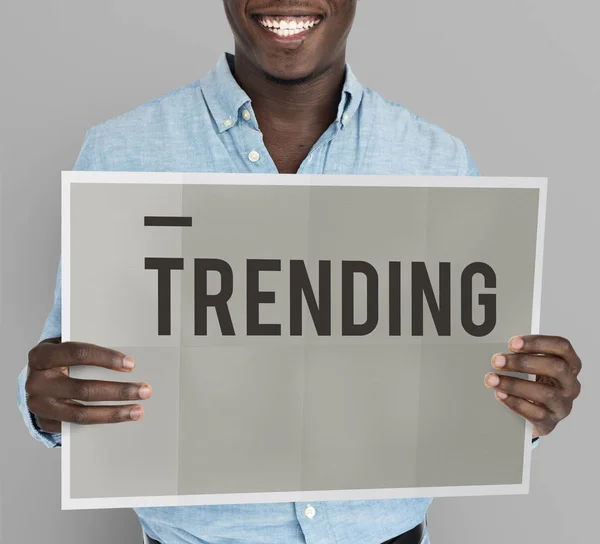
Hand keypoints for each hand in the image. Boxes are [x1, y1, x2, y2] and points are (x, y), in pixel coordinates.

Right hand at [26, 338, 151, 432]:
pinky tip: (119, 417)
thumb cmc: (59, 358)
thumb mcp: (66, 346)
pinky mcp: (44, 422)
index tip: (131, 364)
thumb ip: (88, 349)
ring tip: (137, 410)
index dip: (106, 358)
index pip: (77, 354)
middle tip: (144, 390)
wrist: (36, 377)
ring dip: (114, 413)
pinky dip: (100, 423)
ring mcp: (38, 405)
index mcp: (41, 356)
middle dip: (119, 391)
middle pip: (84, 389)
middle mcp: (36, 382)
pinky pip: (76, 426)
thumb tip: (126, 359)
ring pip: (82, 413)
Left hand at [484, 335, 581, 437]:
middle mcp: (570, 384)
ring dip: (513, 384)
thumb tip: (500, 352)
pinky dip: (514, 403)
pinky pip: (535, 413)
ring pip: (545, 393)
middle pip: (555, 368)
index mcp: (569, 364)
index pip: (561, 347)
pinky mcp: (550, 422)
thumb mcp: (535, 366)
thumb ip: (523, 355)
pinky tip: (500, 395)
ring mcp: (562, 405)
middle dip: (522, 362)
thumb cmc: (536, 383)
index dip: (537, 343)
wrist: (537, 413)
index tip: (513, 343)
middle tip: (497, 361)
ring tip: (492, 379)